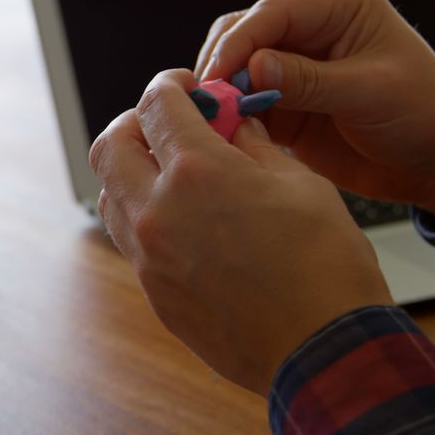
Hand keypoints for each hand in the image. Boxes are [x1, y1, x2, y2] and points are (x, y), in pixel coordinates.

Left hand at [89, 69, 391, 394]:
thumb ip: (253, 146)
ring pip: (110, 194)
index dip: (169, 85)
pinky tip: (178, 215)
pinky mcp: (153, 290)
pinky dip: (141, 212)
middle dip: (135, 123)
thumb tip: (233, 126)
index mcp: (197, 172)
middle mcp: (157, 211)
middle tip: (166, 123)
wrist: (321, 348)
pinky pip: (127, 237)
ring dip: (131, 170)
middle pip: (111, 146)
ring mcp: (149, 255)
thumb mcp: (299, 183)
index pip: (156, 105)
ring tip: (170, 170)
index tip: (184, 86)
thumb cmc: (324, 265)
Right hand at [196, 0, 434, 222]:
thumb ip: (309, 80)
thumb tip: (253, 67)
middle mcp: (311, 29)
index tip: (215, 79)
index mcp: (339, 6)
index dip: (237, 45)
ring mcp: (294, 66)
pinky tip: (222, 134)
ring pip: (235, 68)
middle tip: (208, 104)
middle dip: (222, 66)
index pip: (272, 13)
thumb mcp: (370, 93)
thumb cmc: (424, 115)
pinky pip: (243, 103)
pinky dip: (230, 117)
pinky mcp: (285, 102)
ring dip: (221, 93)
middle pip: (243, 34)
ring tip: (211, 121)